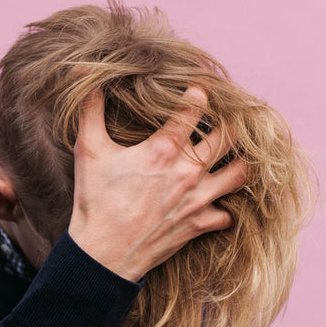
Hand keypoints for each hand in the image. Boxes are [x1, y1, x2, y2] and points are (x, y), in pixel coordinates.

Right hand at [68, 87, 246, 281]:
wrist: (103, 252)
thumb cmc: (95, 200)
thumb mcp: (88, 150)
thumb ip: (90, 109)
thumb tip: (85, 74)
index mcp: (164, 149)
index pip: (195, 109)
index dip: (199, 94)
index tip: (199, 90)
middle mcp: (189, 171)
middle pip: (228, 137)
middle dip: (229, 123)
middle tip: (223, 119)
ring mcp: (198, 199)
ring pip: (240, 173)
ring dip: (238, 162)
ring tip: (230, 155)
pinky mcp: (199, 225)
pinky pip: (227, 214)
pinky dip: (225, 207)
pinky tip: (214, 202)